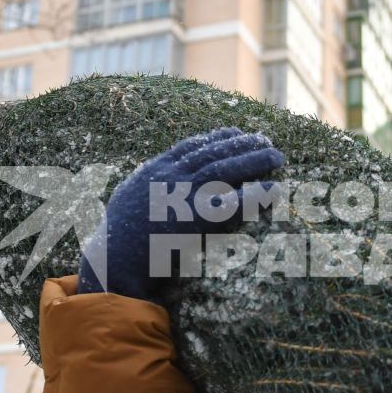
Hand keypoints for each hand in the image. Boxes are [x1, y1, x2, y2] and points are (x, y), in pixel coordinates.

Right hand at [77, 126, 284, 300]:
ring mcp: (184, 195)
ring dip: (254, 160)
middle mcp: (171, 177)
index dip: (215, 138)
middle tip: (264, 139)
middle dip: (241, 143)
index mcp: (154, 172)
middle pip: (213, 152)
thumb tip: (147, 184)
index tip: (234, 132)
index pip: (190, 147)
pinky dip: (256, 194)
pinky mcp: (198, 218)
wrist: (115, 259)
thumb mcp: (126, 201)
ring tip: (276, 156)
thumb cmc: (116, 238)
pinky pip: (234, 202)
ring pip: (226, 169)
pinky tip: (273, 189)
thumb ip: (142, 187)